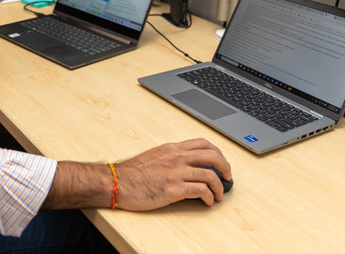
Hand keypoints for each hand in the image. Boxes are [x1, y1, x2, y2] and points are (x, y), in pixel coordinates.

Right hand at [115, 138, 230, 208]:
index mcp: (172, 148)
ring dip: (219, 187)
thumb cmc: (131, 173)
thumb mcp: (154, 156)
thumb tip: (185, 163)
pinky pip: (200, 191)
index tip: (221, 161)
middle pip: (212, 156)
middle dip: (225, 166)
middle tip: (228, 176)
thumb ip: (170, 157)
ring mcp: (176, 173)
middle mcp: (176, 157)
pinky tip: (207, 202)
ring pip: (209, 175)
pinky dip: (209, 197)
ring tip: (219, 195)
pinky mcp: (173, 189)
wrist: (116, 182)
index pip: (202, 143)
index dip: (217, 151)